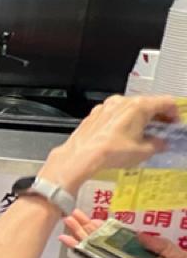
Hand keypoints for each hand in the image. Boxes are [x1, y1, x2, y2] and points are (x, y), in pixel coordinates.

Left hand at [42, 94, 180, 192]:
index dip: (175, 113)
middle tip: (163, 129)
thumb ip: (158, 144)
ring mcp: (106, 107)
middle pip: (147, 103)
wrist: (81, 155)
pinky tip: (124, 136)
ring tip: (144, 135)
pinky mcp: (95, 114)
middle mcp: (122, 102)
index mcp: (138, 106)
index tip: (175, 123)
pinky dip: (123, 122)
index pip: (166, 102)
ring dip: (140, 119)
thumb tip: (160, 143)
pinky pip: (115, 114)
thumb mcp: (144, 151)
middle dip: (157, 117)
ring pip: (130, 108)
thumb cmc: (110, 151)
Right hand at [60, 209, 186, 257]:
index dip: (106, 228)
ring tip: (67, 226)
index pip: (120, 239)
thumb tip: (140, 235)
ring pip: (98, 254)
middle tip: (72, 217)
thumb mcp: (179, 257)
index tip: (93, 218)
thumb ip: (160, 245)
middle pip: (103, 244)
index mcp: (145, 256)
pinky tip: (77, 247)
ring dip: (81, 239)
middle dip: (87, 229)